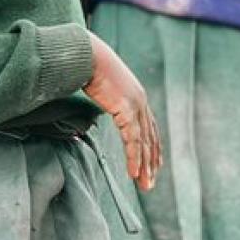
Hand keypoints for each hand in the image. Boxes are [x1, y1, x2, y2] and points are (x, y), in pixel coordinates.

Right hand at [84, 33, 160, 190]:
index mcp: (136, 96)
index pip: (149, 127)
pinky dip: (134, 158)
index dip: (152, 147)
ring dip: (144, 166)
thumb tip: (99, 103)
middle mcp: (140, 101)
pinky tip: (133, 173)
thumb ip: (106, 97)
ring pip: (144, 142)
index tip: (153, 164)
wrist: (86, 54)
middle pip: (150, 138)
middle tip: (150, 183)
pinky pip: (132, 140)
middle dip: (151, 162)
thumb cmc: (89, 66)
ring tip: (144, 185)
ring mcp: (135, 105)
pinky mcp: (126, 109)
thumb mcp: (102, 85)